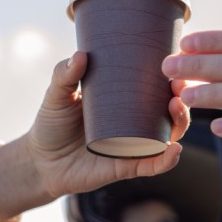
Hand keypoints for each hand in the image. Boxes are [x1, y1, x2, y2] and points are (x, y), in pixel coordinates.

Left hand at [0, 51, 188, 221]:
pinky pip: (152, 165)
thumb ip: (65, 74)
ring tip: (175, 109)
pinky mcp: (126, 167)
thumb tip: (81, 55)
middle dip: (181, 98)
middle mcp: (134, 123)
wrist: (39, 162)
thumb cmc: (51, 124)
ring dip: (179, 123)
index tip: (176, 65)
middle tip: (178, 86)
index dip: (171, 78)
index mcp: (124, 102)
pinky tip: (174, 150)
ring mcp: (132, 145)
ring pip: (167, 136)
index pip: (155, 88)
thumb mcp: (57, 95)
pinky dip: (166, 160)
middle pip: (169, 111)